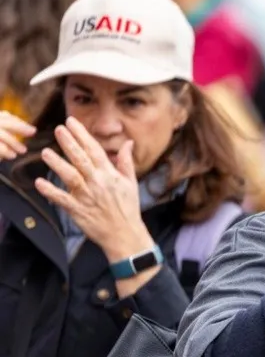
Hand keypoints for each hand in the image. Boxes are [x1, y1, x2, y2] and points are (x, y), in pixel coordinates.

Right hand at [0, 110, 36, 159]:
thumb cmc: (0, 145)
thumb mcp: (2, 132)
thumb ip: (6, 129)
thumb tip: (27, 129)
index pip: (5, 117)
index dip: (19, 122)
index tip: (33, 130)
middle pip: (4, 123)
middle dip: (20, 127)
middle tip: (33, 132)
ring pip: (1, 134)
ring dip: (13, 142)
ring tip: (23, 151)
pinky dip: (4, 150)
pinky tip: (11, 156)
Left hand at [34, 118, 153, 261]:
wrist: (125, 234)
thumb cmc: (128, 208)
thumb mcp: (131, 182)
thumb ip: (126, 161)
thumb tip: (128, 143)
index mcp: (109, 174)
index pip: (94, 150)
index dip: (82, 135)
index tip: (71, 123)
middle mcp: (97, 183)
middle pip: (81, 160)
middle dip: (69, 143)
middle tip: (58, 129)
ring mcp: (87, 196)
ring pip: (70, 177)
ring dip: (58, 164)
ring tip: (46, 153)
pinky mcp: (78, 210)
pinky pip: (62, 199)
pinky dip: (51, 192)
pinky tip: (40, 183)